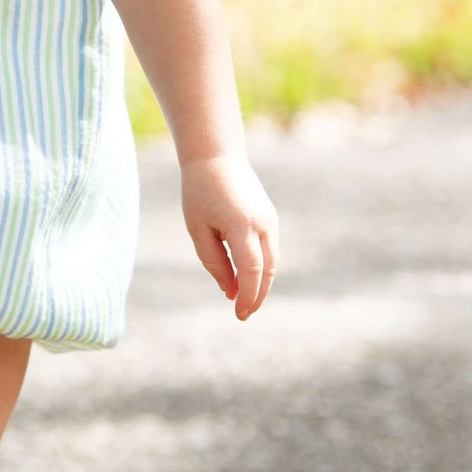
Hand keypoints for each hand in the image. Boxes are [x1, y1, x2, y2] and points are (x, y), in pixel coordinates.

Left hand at [180, 153, 278, 320]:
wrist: (217, 157)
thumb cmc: (200, 192)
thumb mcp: (198, 229)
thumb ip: (214, 261)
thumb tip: (229, 291)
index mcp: (241, 225)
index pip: (252, 270)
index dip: (248, 295)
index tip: (239, 313)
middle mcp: (262, 224)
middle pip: (268, 270)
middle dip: (257, 295)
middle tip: (243, 314)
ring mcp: (270, 220)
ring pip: (273, 262)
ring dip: (261, 284)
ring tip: (244, 301)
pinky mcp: (270, 218)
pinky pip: (270, 250)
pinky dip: (262, 268)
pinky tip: (248, 280)